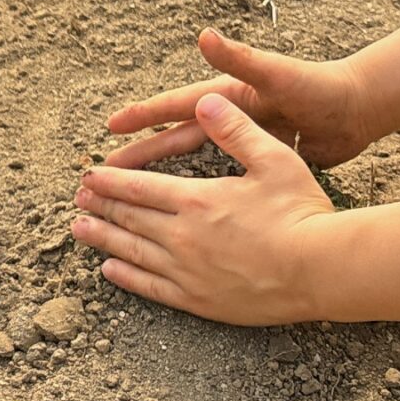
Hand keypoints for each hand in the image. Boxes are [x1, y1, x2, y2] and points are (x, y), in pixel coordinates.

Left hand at [73, 95, 338, 324]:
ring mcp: (188, 272)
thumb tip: (206, 100)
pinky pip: (151, 288)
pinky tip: (110, 270)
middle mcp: (183, 236)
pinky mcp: (199, 300)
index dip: (109, 181)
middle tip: (77, 200)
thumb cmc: (302, 213)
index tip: (87, 176)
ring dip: (103, 238)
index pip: (139, 188)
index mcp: (197, 200)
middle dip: (100, 206)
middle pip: (130, 218)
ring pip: (132, 252)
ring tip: (79, 230)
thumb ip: (236, 130)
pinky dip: (126, 277)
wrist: (322, 270)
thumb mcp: (274, 160)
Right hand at [104, 29, 377, 172]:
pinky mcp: (259, 157)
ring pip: (193, 158)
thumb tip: (204, 36)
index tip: (112, 126)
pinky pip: (220, 175)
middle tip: (107, 169)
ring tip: (134, 189)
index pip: (175, 106)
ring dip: (164, 173)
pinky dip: (200, 187)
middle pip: (176, 137)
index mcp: (227, 96)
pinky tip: (185, 205)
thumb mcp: (277, 73)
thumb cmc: (320, 87)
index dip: (143, 116)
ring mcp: (242, 138)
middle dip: (141, 153)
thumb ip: (240, 58)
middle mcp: (229, 116)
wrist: (359, 109)